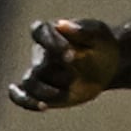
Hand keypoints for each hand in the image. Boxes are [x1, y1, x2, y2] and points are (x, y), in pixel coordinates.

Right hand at [6, 17, 122, 109]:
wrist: (108, 66)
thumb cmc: (101, 45)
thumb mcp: (99, 34)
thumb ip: (83, 28)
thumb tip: (62, 24)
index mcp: (51, 32)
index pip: (39, 32)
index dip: (51, 43)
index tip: (71, 54)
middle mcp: (40, 52)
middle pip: (40, 65)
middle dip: (60, 73)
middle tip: (78, 75)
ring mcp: (39, 73)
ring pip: (29, 83)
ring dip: (46, 92)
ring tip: (67, 92)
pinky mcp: (40, 92)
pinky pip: (22, 97)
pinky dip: (26, 101)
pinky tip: (41, 106)